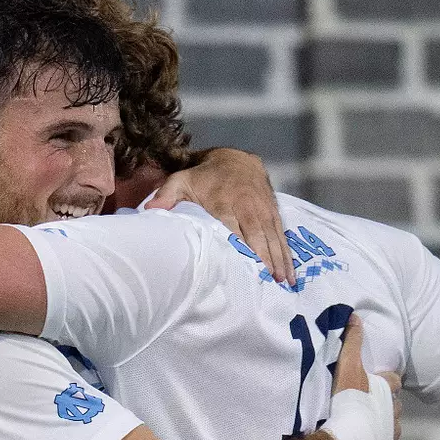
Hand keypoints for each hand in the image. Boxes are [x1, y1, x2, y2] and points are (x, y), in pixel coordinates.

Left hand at [149, 148, 293, 286]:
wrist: (235, 157)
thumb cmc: (205, 175)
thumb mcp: (182, 179)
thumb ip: (167, 195)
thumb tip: (149, 209)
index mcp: (225, 202)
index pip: (234, 229)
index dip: (241, 248)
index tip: (246, 269)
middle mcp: (247, 207)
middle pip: (258, 236)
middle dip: (266, 259)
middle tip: (272, 282)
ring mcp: (263, 210)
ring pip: (273, 237)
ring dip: (280, 260)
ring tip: (285, 282)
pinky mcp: (273, 213)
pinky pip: (281, 234)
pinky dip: (286, 253)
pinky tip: (290, 272)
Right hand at [326, 316, 399, 439]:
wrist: (343, 437)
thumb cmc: (346, 400)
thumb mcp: (347, 366)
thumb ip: (351, 342)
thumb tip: (355, 316)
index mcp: (386, 390)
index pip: (393, 380)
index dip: (386, 380)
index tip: (377, 381)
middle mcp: (394, 411)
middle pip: (396, 405)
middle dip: (387, 404)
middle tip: (370, 404)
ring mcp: (389, 434)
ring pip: (394, 429)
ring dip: (385, 427)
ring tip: (370, 427)